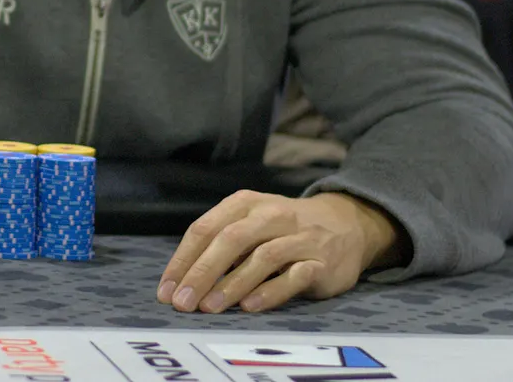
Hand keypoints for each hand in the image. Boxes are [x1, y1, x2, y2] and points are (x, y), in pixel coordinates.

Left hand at [157, 191, 403, 313]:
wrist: (346, 224)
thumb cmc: (283, 229)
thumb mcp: (250, 224)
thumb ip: (220, 246)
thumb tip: (181, 282)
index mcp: (245, 204)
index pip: (205, 228)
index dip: (183, 260)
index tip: (166, 290)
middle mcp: (271, 215)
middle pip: (230, 240)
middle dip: (202, 272)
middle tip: (183, 303)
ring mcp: (298, 237)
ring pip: (262, 257)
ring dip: (232, 284)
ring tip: (209, 308)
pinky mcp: (321, 261)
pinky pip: (294, 276)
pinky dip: (270, 292)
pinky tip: (250, 307)